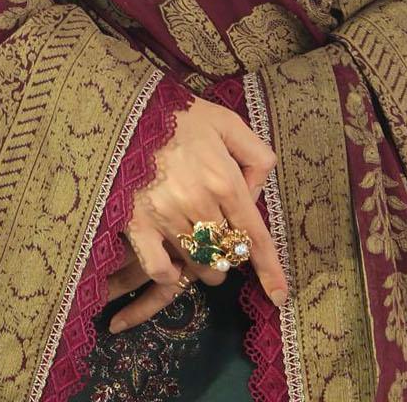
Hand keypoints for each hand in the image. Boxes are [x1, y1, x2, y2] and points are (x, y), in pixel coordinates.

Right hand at [108, 96, 288, 333]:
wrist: (127, 111)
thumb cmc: (179, 116)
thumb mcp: (227, 122)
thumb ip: (254, 154)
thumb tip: (258, 192)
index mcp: (224, 180)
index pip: (254, 236)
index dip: (269, 269)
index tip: (279, 296)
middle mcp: (199, 204)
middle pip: (227, 254)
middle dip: (230, 254)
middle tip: (221, 241)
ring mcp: (167, 217)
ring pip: (198, 264)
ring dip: (205, 266)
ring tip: (200, 251)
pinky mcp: (137, 224)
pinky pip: (159, 269)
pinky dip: (169, 274)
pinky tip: (172, 264)